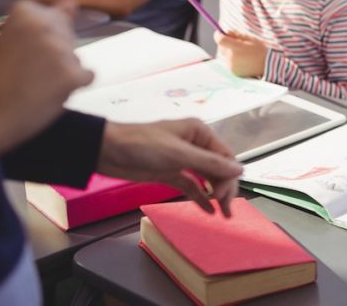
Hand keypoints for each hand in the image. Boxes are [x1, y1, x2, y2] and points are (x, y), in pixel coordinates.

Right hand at [0, 0, 92, 155]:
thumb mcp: (15, 39)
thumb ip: (47, 19)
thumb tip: (72, 2)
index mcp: (25, 12)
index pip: (54, 14)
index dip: (41, 35)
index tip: (22, 51)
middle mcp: (44, 26)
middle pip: (66, 35)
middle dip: (53, 51)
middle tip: (27, 70)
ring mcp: (59, 50)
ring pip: (75, 57)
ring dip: (62, 70)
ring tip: (34, 83)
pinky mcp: (71, 75)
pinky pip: (87, 75)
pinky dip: (74, 85)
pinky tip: (49, 92)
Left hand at [98, 119, 242, 215]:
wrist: (106, 151)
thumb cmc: (143, 146)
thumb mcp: (180, 154)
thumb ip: (210, 164)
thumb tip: (240, 170)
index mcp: (200, 133)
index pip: (225, 157)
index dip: (229, 177)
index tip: (225, 197)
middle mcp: (195, 145)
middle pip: (218, 169)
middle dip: (224, 188)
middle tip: (226, 210)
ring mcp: (182, 159)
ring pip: (207, 178)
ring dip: (215, 194)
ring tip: (222, 213)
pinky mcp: (170, 172)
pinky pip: (192, 185)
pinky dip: (200, 197)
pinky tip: (209, 210)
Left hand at [214, 31, 268, 77]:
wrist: (267, 65)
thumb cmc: (260, 50)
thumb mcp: (249, 38)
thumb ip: (236, 34)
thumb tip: (226, 32)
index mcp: (236, 48)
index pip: (220, 40)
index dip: (218, 35)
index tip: (219, 33)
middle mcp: (231, 57)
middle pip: (221, 47)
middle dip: (225, 44)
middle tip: (234, 43)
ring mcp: (231, 66)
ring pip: (224, 55)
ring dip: (228, 52)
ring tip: (241, 53)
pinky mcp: (232, 71)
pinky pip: (227, 62)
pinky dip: (231, 60)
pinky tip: (241, 59)